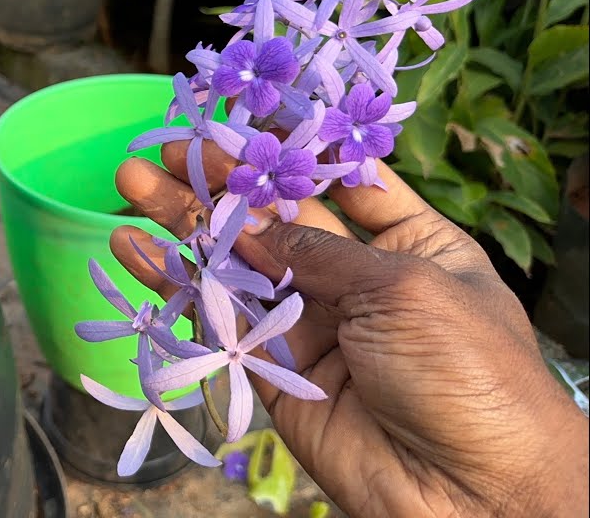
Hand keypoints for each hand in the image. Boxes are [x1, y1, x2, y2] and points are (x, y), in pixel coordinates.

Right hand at [113, 143, 588, 517]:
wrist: (472, 495)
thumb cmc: (470, 375)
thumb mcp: (403, 287)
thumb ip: (317, 253)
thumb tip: (251, 226)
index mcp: (411, 245)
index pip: (340, 183)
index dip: (287, 154)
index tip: (235, 120)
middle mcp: (354, 280)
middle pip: (273, 219)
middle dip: (218, 182)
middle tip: (162, 149)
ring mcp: (309, 327)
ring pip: (233, 264)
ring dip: (181, 223)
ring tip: (128, 182)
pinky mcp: (272, 373)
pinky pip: (216, 322)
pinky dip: (173, 287)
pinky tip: (133, 250)